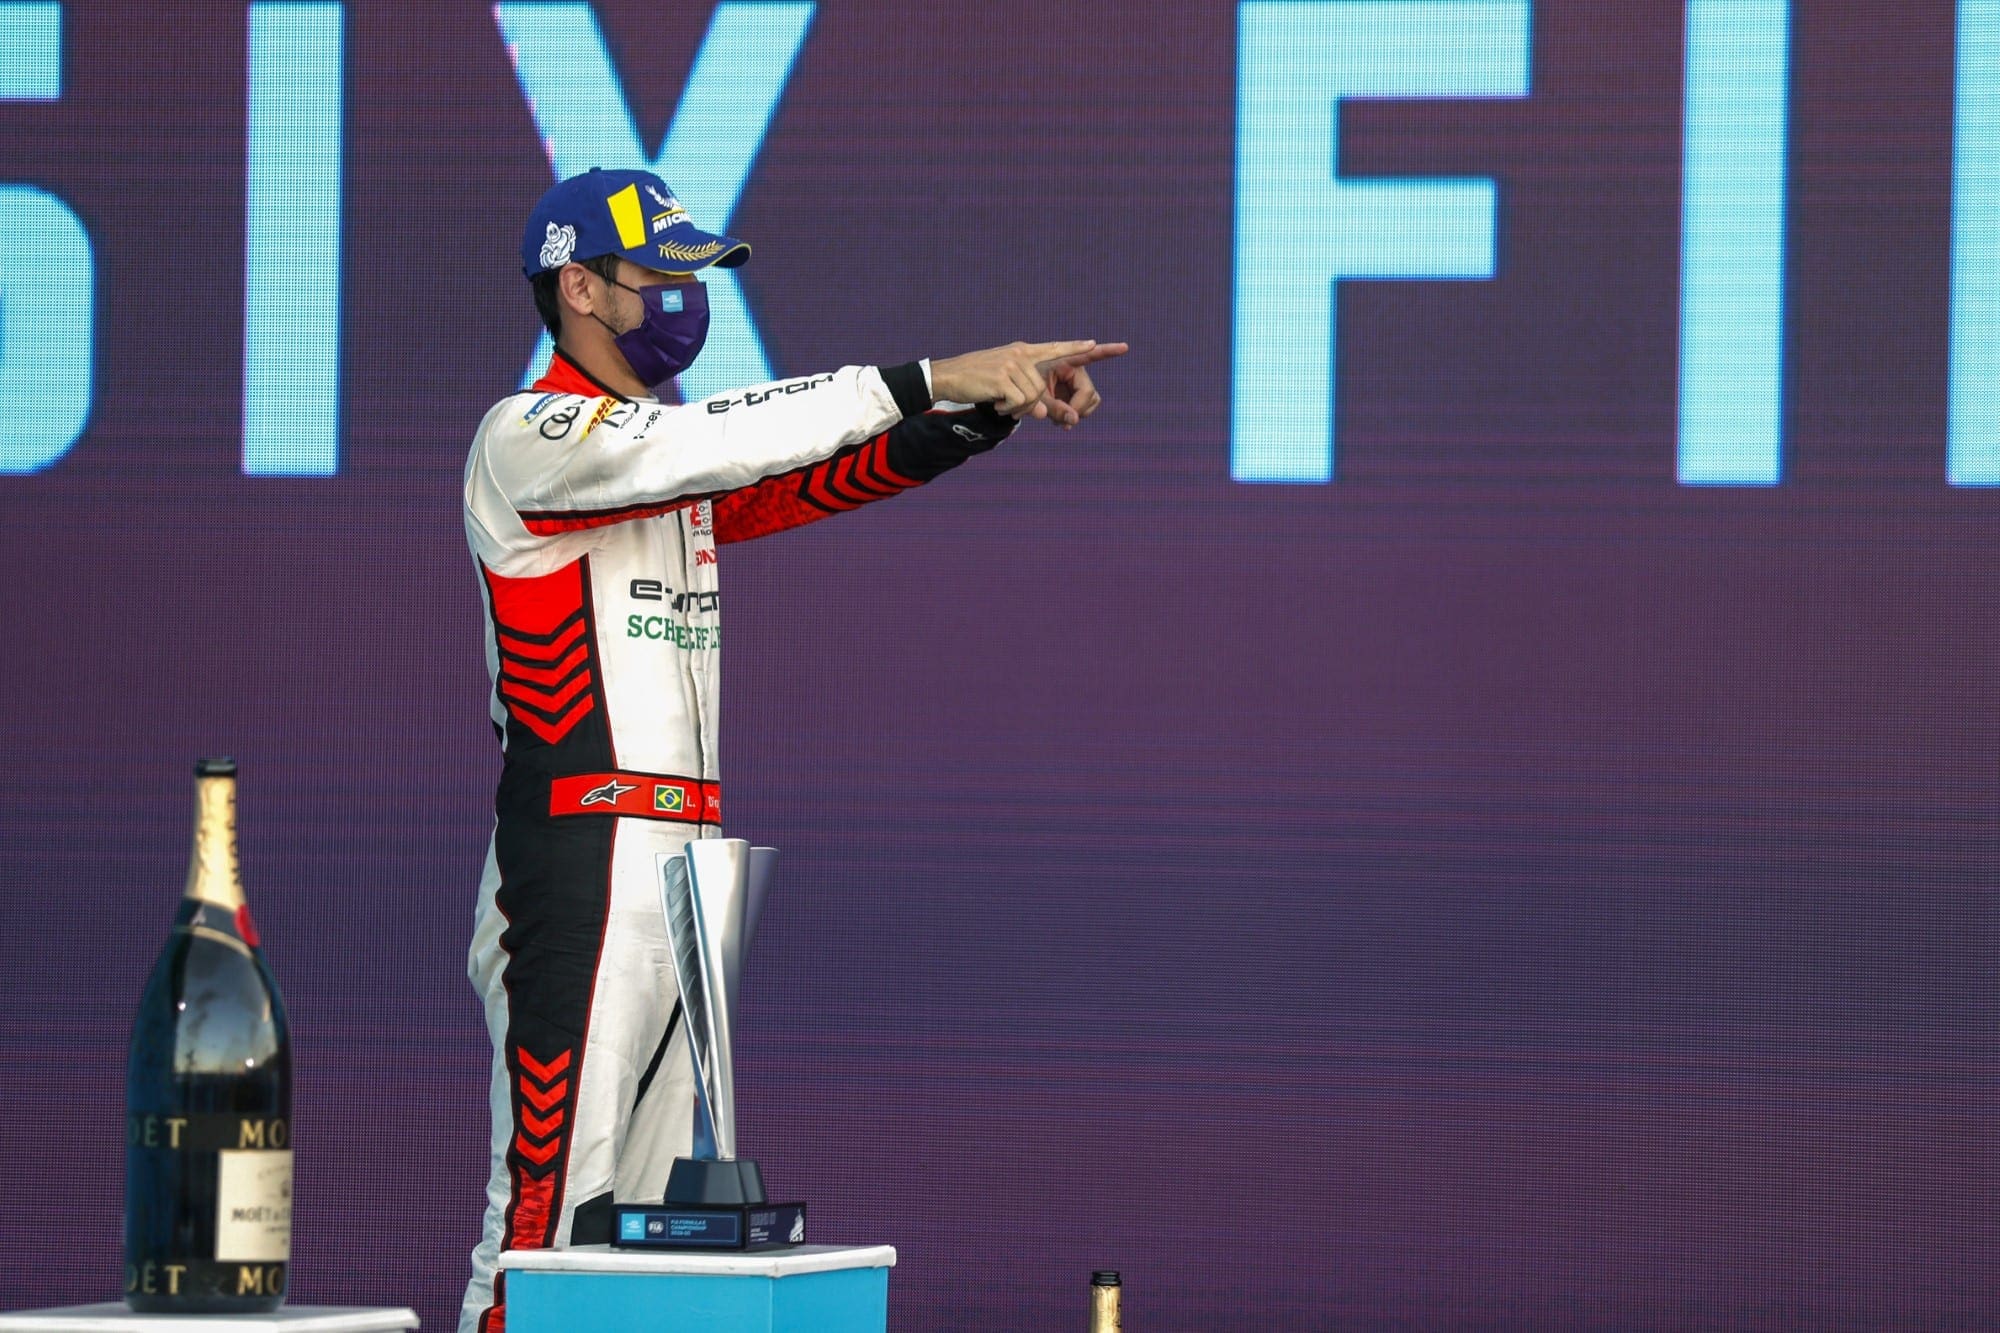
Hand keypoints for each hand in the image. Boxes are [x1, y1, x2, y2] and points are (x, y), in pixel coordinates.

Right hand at [930, 340, 1129, 424]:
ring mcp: (1012, 364)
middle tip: (1009, 406)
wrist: (948, 376)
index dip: (1078, 348)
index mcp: (1024, 351)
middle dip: (1028, 405)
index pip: (1056, 348)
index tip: (1099, 344)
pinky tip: (994, 402)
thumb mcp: (1005, 385)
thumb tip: (1042, 415)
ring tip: (999, 401)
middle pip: (1041, 389)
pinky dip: (1008, 409)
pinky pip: (1019, 403)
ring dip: (1017, 408)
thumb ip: (1027, 396)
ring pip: (1032, 398)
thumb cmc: (977, 380)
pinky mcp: (1002, 377)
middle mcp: (1021, 354)